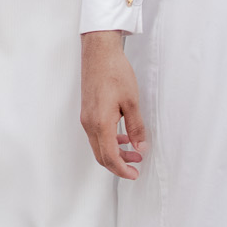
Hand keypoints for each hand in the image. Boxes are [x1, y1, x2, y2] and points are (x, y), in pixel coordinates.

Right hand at [80, 30, 147, 180]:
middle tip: (137, 164)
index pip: (109, 156)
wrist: (98, 52)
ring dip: (114, 152)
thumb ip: (136, 128)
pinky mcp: (87, 111)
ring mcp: (86, 117)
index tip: (134, 174)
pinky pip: (96, 134)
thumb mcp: (132, 102)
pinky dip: (109, 141)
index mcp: (100, 122)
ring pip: (98, 145)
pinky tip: (122, 136)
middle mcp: (89, 123)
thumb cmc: (114, 73)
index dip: (122, 170)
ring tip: (134, 150)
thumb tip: (140, 147)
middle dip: (119, 164)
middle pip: (101, 155)